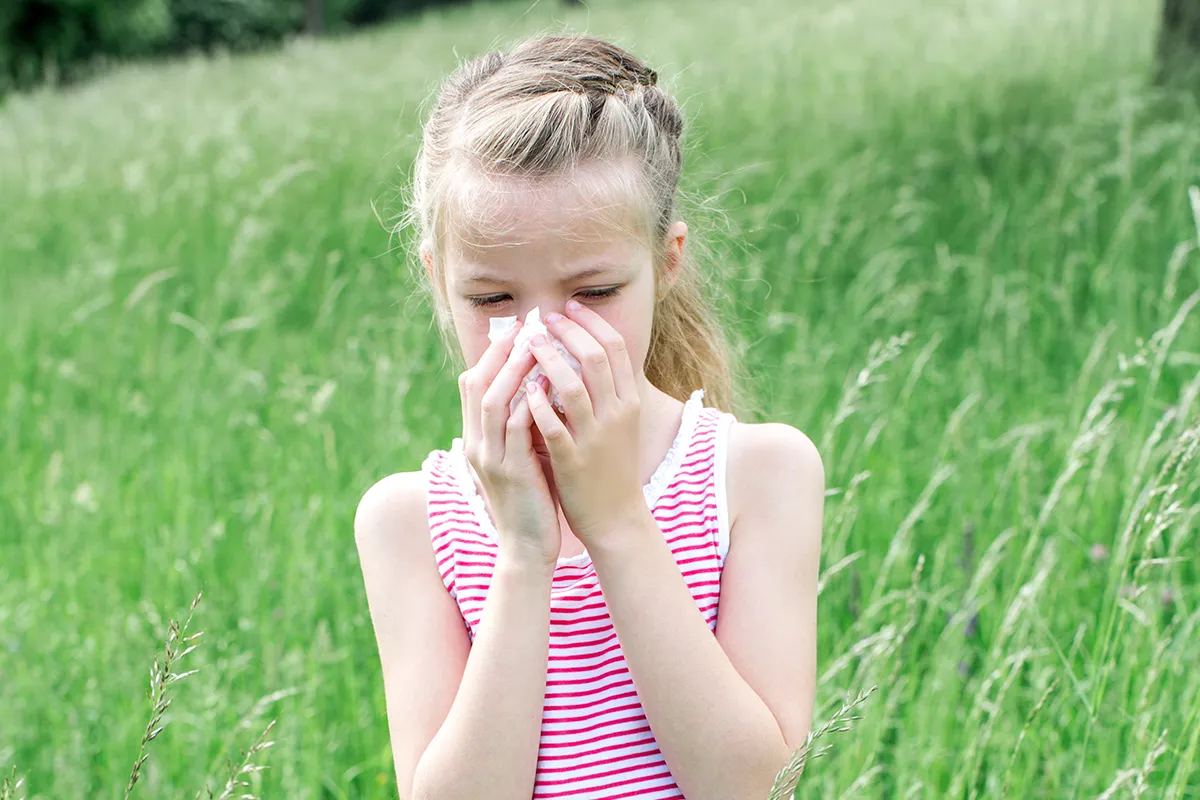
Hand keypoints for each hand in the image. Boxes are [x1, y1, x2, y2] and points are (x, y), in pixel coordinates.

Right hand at [460, 319, 561, 571]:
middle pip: (478, 385)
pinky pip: (516, 428)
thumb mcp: (519, 457)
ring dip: (513, 370)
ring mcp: (491, 458)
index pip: (474, 385)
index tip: (515, 331)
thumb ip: (520, 426)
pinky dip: (530, 402)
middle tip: (524, 326)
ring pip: (493, 401)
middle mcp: (477, 444)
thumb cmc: (530, 499)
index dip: (491, 355)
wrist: (526, 547)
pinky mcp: (511, 472)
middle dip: (499, 353)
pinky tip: (547, 384)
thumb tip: (535, 389)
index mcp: (477, 439)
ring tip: (535, 345)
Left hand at [524, 301, 644, 542]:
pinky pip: (554, 427)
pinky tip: (523, 389)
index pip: (616, 348)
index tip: (570, 307)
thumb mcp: (619, 422)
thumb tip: (584, 349)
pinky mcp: (574, 461)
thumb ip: (606, 390)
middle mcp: (617, 415)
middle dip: (569, 332)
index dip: (591, 322)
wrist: (617, 518)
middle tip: (545, 318)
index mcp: (630, 401)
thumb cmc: (612, 466)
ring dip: (550, 360)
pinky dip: (537, 405)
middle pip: (596, 359)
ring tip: (530, 343)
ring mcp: (596, 438)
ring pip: (574, 388)